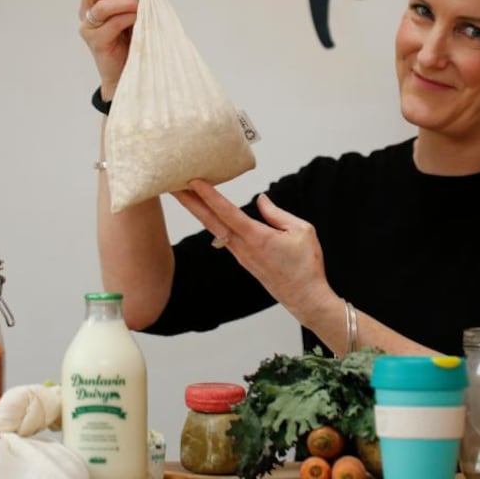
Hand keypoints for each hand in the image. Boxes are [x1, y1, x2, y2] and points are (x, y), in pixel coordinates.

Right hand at [78, 0, 144, 100]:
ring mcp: (89, 26)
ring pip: (100, 5)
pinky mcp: (95, 42)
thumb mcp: (135, 11)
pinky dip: (126, 18)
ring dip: (124, 1)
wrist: (129, 71)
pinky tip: (139, 19)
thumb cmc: (135, 39)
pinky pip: (109, 24)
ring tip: (141, 4)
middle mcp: (88, 9)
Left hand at [172, 180, 338, 324]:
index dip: (209, 195)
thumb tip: (261, 201)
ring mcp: (241, 256)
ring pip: (215, 229)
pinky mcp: (244, 261)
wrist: (305, 298)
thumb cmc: (306, 265)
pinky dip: (214, 223)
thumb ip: (277, 214)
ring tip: (186, 195)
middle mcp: (243, 247)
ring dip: (199, 211)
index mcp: (257, 238)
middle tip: (172, 186)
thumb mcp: (301, 231)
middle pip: (210, 221)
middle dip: (191, 202)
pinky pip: (225, 237)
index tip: (193, 181)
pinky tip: (209, 215)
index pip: (227, 212)